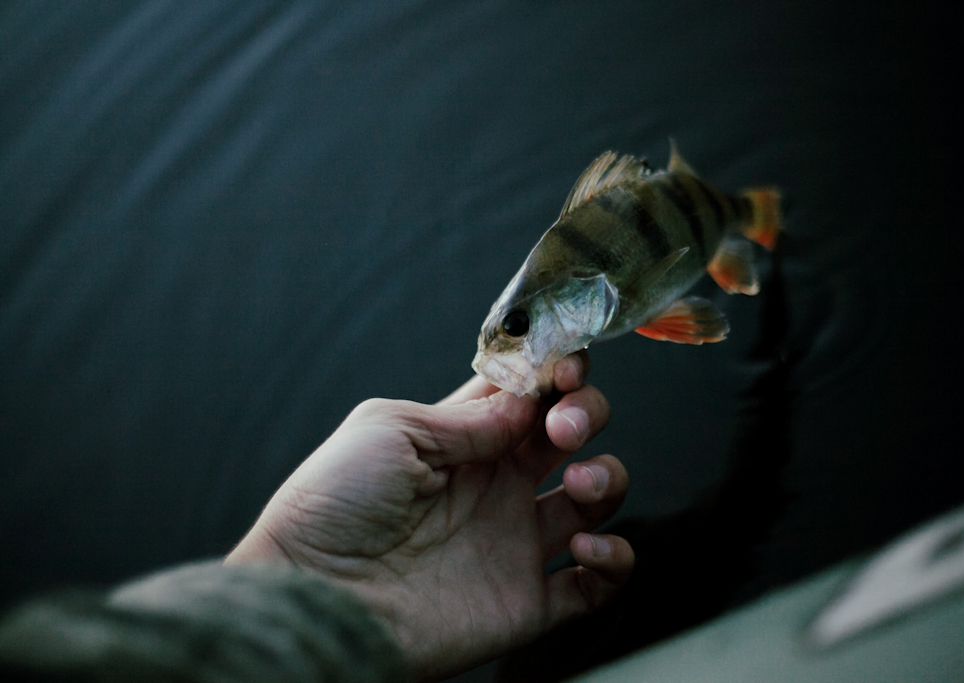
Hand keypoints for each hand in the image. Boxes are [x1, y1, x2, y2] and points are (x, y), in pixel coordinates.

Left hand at [226, 352, 632, 680]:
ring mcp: (515, 541)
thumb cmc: (331, 505)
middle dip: (587, 413)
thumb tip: (527, 404)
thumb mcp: (388, 428)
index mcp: (464, 439)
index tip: (565, 366)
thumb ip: (467, 416)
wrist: (314, 598)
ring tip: (579, 482)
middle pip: (572, 432)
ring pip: (597, 498)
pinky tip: (586, 547)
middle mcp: (496, 484)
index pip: (530, 392)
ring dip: (609, 478)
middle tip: (565, 425)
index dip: (557, 372)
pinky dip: (614, 561)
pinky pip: (597, 585)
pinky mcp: (526, 601)